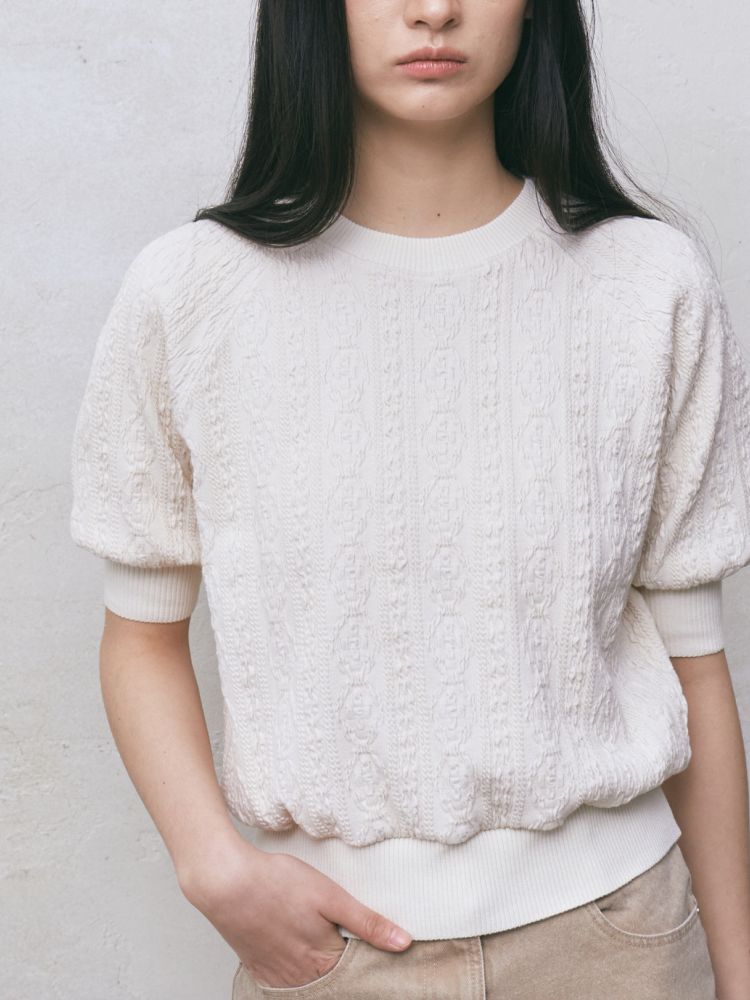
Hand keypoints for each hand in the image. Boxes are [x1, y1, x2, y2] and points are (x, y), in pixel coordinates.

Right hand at [180, 835, 412, 988]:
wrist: (225, 883)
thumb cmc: (277, 884)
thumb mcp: (330, 896)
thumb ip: (367, 922)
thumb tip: (403, 943)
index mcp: (324, 960)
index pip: (357, 971)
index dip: (367, 956)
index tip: (371, 945)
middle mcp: (301, 978)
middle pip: (333, 979)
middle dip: (343, 964)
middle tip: (341, 938)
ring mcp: (277, 976)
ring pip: (310, 980)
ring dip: (319, 966)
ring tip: (316, 937)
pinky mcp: (258, 968)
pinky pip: (286, 979)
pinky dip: (296, 967)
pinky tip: (295, 944)